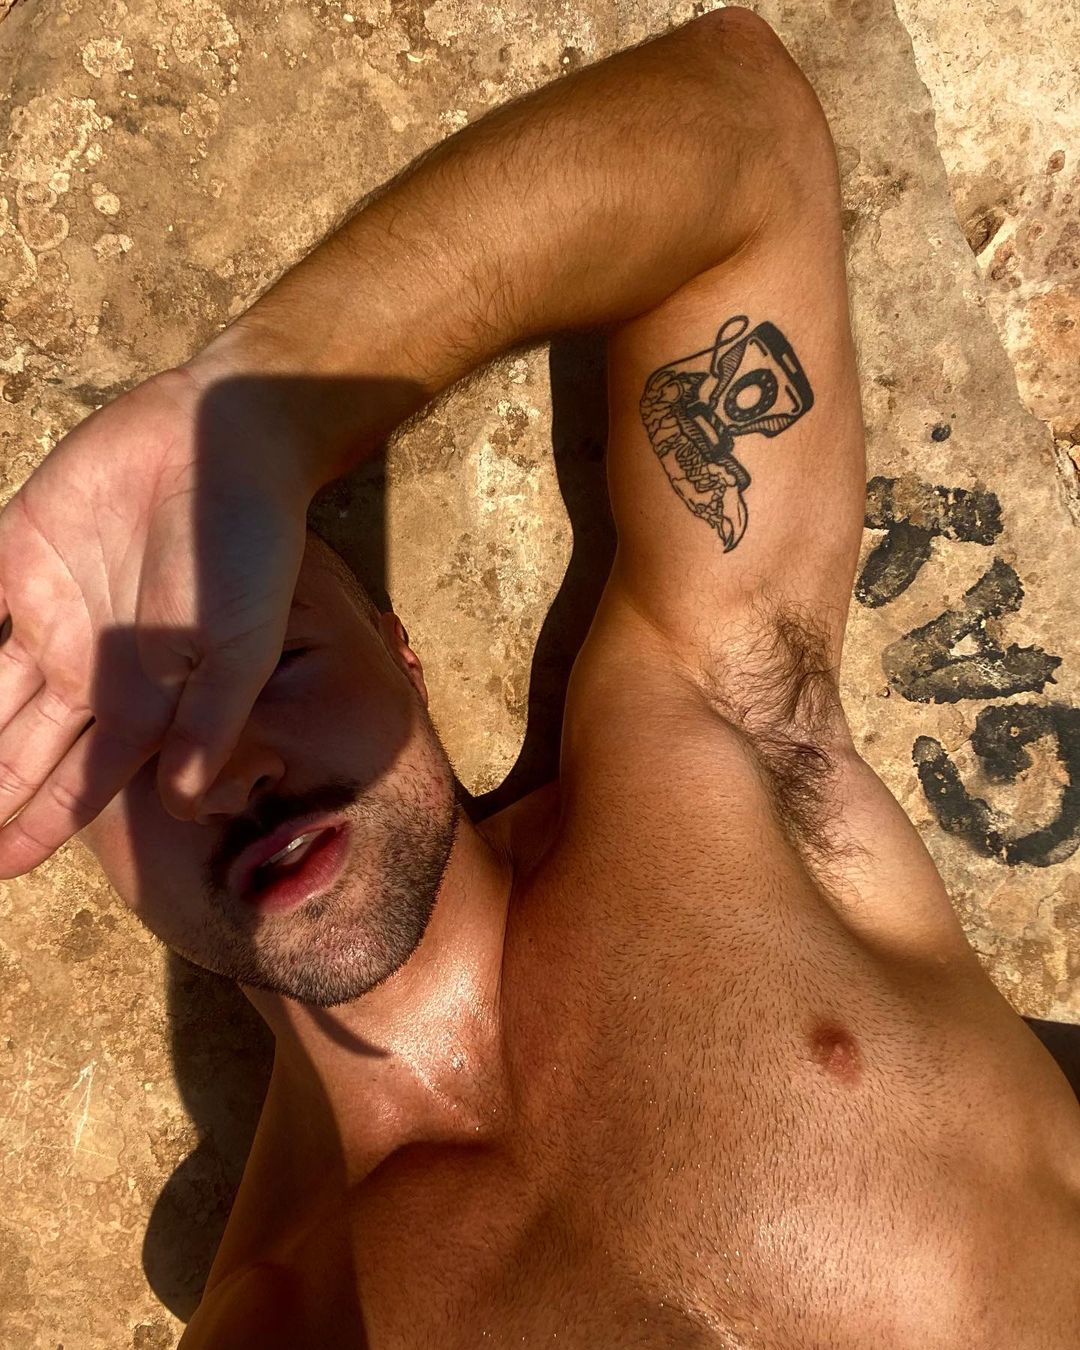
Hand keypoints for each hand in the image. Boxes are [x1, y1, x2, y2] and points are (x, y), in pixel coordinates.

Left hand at [0, 358, 313, 876]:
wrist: (224, 440)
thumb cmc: (248, 551)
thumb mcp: (242, 648)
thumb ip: (209, 724)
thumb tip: (180, 805)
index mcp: (143, 697)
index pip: (80, 780)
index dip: (37, 827)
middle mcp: (88, 665)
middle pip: (18, 750)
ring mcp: (47, 610)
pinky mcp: (14, 553)